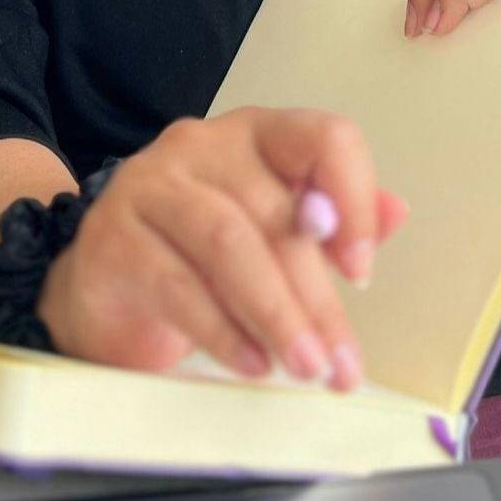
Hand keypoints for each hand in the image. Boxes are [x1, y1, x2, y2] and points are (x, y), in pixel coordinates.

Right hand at [37, 107, 408, 392]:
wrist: (103, 278)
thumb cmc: (202, 252)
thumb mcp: (273, 231)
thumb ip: (334, 221)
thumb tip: (397, 214)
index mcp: (256, 133)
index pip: (321, 137)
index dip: (353, 197)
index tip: (362, 271)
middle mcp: (202, 144)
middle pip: (274, 209)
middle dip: (317, 295)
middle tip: (342, 363)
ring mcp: (151, 184)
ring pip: (227, 241)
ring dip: (275, 313)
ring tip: (305, 367)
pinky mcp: (113, 237)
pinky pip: (176, 283)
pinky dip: (222, 330)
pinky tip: (252, 364)